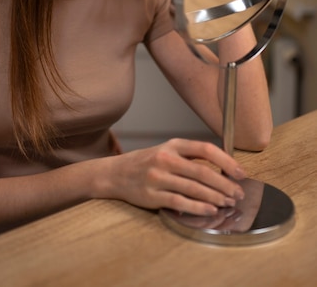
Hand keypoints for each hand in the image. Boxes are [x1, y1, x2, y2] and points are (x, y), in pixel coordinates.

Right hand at [108, 138, 245, 216]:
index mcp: (173, 145)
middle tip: (238, 193)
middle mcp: (165, 159)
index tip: (240, 173)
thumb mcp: (167, 151)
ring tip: (228, 203)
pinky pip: (180, 202)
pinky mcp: (152, 196)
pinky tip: (210, 210)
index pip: (205, 149)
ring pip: (193, 188)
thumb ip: (190, 157)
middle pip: (202, 171)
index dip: (226, 161)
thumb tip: (222, 168)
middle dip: (225, 184)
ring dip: (215, 197)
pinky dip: (198, 207)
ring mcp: (158, 177)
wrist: (116, 173)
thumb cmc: (147, 162)